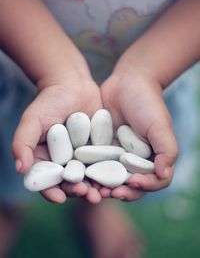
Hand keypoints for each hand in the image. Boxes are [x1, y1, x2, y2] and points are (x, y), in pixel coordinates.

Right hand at [12, 73, 102, 203]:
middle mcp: (65, 161)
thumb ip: (22, 143)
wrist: (72, 85)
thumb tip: (21, 169)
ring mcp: (83, 156)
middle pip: (71, 182)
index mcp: (46, 159)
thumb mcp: (32, 120)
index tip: (60, 198)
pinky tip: (118, 177)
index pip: (47, 181)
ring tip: (106, 192)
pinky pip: (105, 162)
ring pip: (90, 176)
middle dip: (80, 192)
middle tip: (90, 196)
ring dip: (97, 186)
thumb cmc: (49, 101)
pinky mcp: (99, 149)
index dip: (52, 192)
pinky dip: (110, 171)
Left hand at [100, 61, 177, 200]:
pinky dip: (88, 171)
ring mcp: (115, 155)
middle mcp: (134, 160)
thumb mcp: (160, 125)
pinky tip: (80, 174)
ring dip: (101, 186)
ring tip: (91, 189)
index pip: (152, 181)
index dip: (144, 186)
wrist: (127, 82)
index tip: (132, 182)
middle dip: (119, 192)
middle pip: (128, 184)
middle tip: (108, 194)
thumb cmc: (148, 103)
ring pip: (109, 178)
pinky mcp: (99, 148)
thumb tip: (163, 174)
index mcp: (152, 159)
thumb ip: (166, 150)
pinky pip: (93, 163)